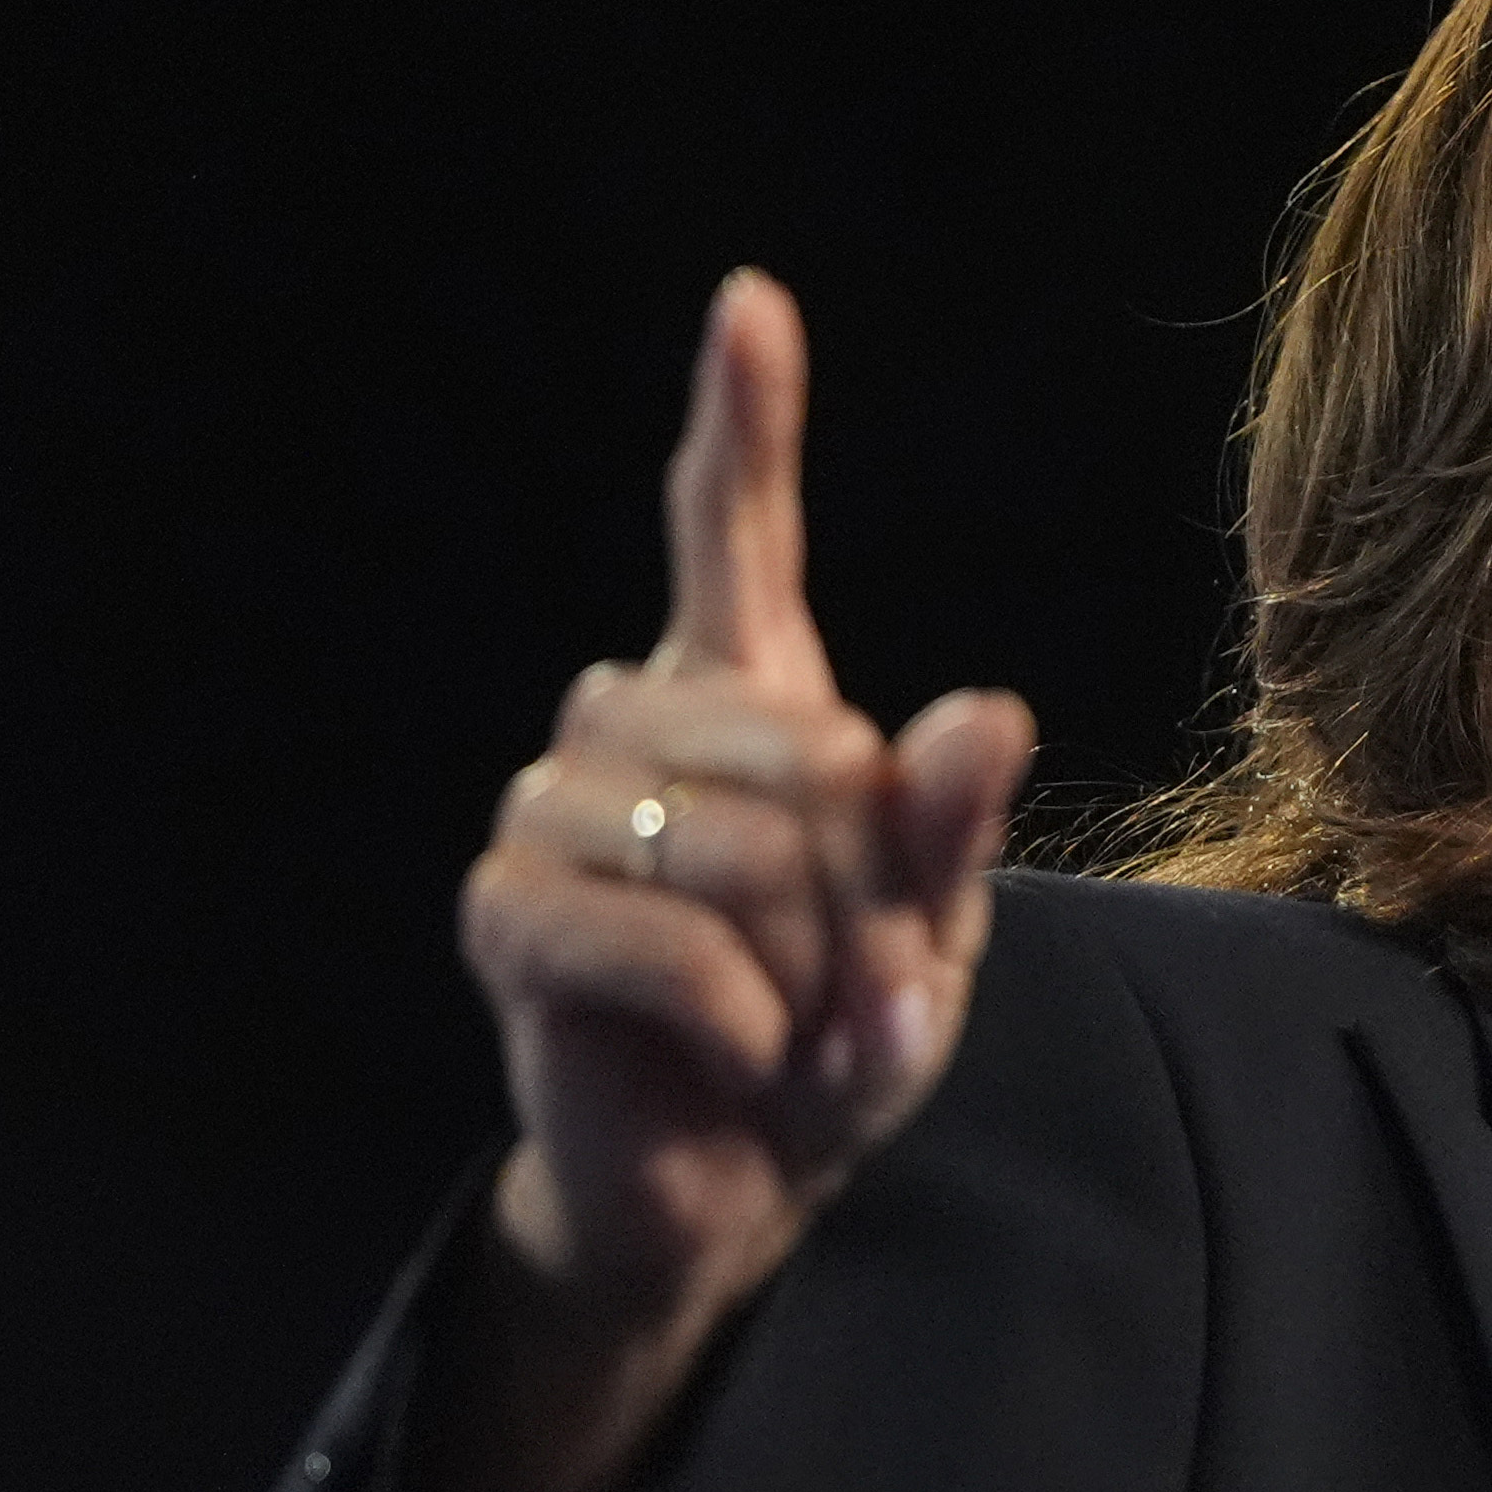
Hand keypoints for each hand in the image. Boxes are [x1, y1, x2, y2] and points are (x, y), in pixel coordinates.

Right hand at [424, 273, 1033, 1491]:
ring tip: (792, 1022)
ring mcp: (554, 808)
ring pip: (726, 845)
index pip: (736, 535)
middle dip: (865, 893)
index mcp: (748, 702)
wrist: (733, 1187)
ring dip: (801, 961)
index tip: (751, 303)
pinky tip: (735, 1052)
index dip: (745, 423)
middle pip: (799, 748)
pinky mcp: (507, 911)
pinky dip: (734, 1017)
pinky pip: (657, 941)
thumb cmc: (833, 1038)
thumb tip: (985, 713)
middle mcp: (634, 722)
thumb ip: (953, 832)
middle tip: (860, 985)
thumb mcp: (931, 943)